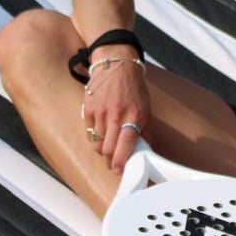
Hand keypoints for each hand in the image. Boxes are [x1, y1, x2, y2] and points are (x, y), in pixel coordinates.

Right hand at [81, 55, 149, 171]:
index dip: (121, 163)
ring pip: (97, 144)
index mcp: (134, 116)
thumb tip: (144, 153)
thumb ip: (145, 132)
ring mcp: (100, 112)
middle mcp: (116, 115)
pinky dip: (94, 138)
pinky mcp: (88, 109)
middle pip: (108, 150)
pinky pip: (89, 133)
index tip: (119, 170)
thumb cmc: (134, 89)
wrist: (117, 65)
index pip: (126, 146)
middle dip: (110, 161)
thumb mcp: (146, 109)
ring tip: (108, 149)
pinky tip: (100, 134)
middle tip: (113, 164)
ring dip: (102, 150)